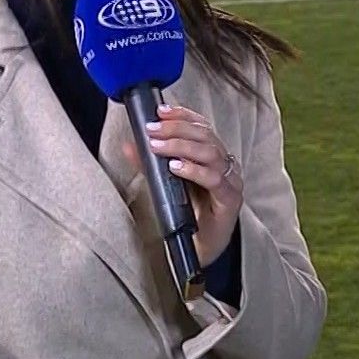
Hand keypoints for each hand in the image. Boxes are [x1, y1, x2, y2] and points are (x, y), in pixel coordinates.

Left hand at [128, 103, 242, 268]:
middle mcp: (224, 163)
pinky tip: (176, 167)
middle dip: (176, 129)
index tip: (160, 111)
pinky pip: (214, 179)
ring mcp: (230, 180)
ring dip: (181, 146)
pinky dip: (194, 170)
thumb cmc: (189, 213)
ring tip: (158, 147)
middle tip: (152, 130)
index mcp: (212, 155)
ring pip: (210, 152)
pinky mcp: (230, 199)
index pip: (201, 125)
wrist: (202, 247)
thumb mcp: (166, 184)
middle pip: (205, 135)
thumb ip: (150, 164)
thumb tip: (129, 145)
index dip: (182, 115)